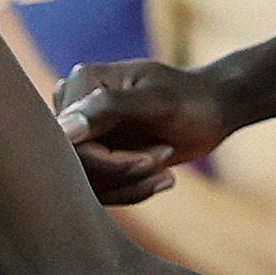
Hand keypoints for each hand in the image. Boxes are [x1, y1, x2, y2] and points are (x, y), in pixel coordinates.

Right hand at [56, 59, 228, 203]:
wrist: (212, 110)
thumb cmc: (191, 100)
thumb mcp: (155, 102)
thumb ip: (108, 109)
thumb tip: (63, 130)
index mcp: (80, 84)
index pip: (71, 143)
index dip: (111, 162)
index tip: (157, 156)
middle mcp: (71, 108)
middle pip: (76, 167)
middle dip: (125, 174)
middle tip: (164, 157)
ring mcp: (80, 134)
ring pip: (87, 184)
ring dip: (132, 184)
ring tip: (165, 162)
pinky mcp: (92, 156)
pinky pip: (99, 190)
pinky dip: (133, 190)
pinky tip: (162, 176)